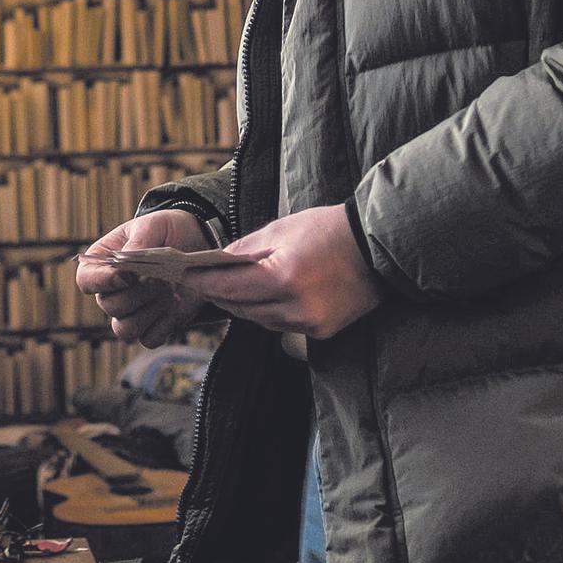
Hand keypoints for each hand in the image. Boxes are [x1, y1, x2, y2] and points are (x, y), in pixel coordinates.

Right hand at [75, 209, 211, 346]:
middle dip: (137, 294)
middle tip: (159, 278)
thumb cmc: (167, 231)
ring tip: (168, 291)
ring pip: (125, 330)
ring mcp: (132, 311)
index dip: (102, 282)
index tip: (128, 276)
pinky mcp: (154, 325)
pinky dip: (163, 326)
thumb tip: (124, 263)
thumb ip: (138, 242)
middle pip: (109, 306)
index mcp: (103, 263)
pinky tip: (175, 304)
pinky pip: (149, 339)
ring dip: (149, 312)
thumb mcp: (153, 226)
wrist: (198, 244)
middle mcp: (112, 291)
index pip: (85, 280)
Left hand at [187, 204, 384, 338]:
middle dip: (220, 296)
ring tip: (228, 290)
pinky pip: (283, 326)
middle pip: (242, 309)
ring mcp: (310, 323)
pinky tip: (262, 299)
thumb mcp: (282, 230)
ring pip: (260, 321)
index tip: (184, 277)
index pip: (229, 287)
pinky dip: (269, 314)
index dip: (203, 283)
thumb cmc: (329, 230)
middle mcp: (296, 307)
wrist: (379, 246)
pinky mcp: (322, 332)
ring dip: (243, 306)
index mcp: (283, 277)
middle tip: (200, 283)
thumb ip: (245, 249)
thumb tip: (216, 262)